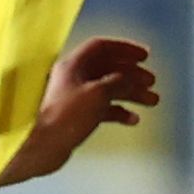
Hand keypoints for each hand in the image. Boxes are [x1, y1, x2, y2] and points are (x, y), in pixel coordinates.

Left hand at [0, 35, 160, 184]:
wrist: (42, 146)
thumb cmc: (66, 116)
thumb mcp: (98, 93)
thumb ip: (118, 82)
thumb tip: (132, 78)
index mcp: (73, 65)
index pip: (102, 47)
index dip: (125, 48)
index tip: (145, 56)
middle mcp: (73, 78)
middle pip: (108, 69)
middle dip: (132, 74)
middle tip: (151, 81)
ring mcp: (75, 98)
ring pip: (109, 90)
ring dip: (131, 93)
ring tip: (152, 101)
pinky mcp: (77, 117)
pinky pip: (103, 109)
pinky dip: (120, 112)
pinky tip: (133, 119)